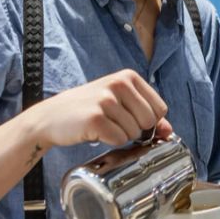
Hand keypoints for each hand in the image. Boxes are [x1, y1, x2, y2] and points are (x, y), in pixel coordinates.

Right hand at [27, 69, 171, 148]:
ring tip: (102, 125)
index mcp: (129, 77)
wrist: (51, 117)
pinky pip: (119, 140)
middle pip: (150, 122)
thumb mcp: (119, 103)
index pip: (160, 109)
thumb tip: (169, 131)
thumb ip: (147, 114)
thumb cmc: (88, 109)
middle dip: (135, 130)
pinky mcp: (95, 118)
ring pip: (135, 133)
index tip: (128, 118)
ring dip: (120, 136)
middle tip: (113, 123)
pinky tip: (95, 132)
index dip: (148, 121)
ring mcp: (106, 100)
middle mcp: (119, 84)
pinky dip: (109, 142)